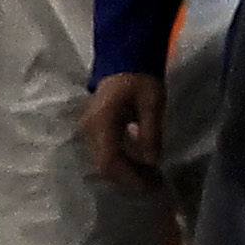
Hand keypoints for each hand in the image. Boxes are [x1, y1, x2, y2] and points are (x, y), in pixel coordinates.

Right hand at [84, 70, 169, 192]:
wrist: (125, 59)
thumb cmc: (140, 78)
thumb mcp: (152, 103)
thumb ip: (151, 133)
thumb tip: (152, 162)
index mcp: (102, 122)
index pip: (109, 160)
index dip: (129, 177)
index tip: (151, 186)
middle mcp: (89, 129)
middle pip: (105, 165)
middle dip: (130, 178)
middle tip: (156, 183)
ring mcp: (89, 130)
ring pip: (104, 161)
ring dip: (127, 171)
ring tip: (152, 176)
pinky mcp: (94, 129)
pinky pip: (106, 152)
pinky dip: (123, 161)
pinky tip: (141, 163)